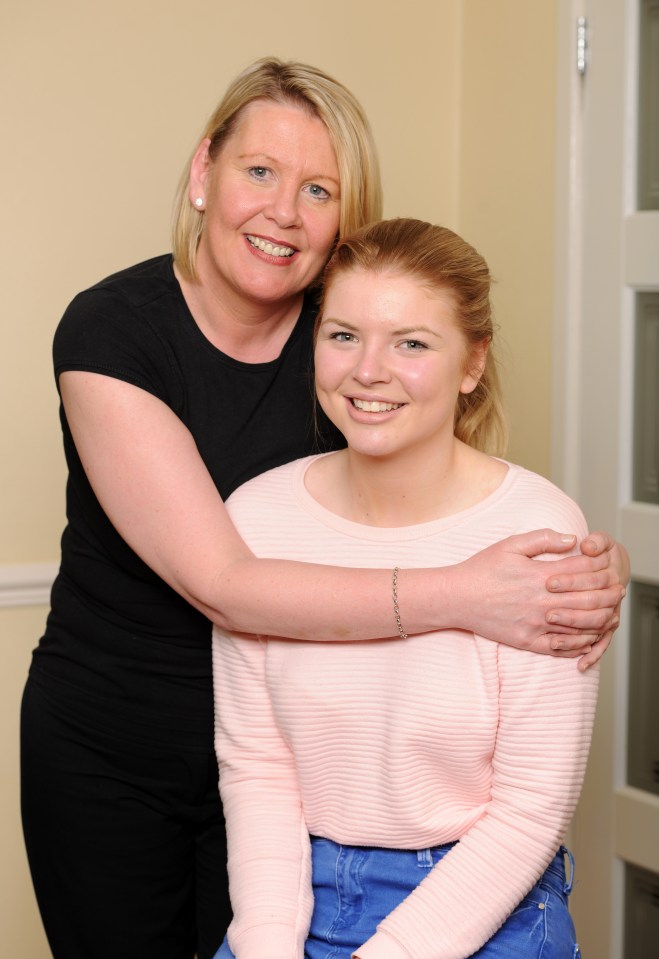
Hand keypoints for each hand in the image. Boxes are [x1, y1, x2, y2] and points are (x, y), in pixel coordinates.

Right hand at [457, 529, 625, 665]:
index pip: (583, 571)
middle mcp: (541, 601)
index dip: (601, 566)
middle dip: (609, 594)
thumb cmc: (482, 568)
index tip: (608, 564)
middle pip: (589, 599)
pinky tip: (588, 637)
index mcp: (539, 575)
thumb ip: (543, 538)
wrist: (456, 597)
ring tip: (610, 612)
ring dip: (600, 619)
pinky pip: (561, 647)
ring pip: (580, 625)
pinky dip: (580, 643)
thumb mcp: (510, 544)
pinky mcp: (528, 641)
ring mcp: (535, 624)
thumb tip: (573, 539)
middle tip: (618, 591)